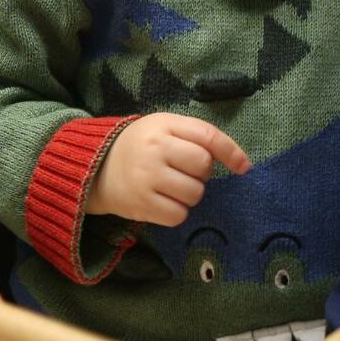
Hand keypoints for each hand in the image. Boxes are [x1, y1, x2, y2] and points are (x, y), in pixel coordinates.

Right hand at [87, 112, 249, 223]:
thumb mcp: (165, 128)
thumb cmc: (141, 146)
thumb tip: (243, 164)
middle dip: (200, 173)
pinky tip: (162, 201)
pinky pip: (179, 215)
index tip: (243, 167)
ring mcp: (146, 177)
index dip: (231, 152)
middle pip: (204, 167)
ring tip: (170, 186)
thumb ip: (200, 137)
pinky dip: (176, 211)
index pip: (207, 137)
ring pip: (194, 193)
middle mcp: (154, 149)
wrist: (96, 168)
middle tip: (181, 170)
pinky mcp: (141, 204)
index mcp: (162, 125)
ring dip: (189, 194)